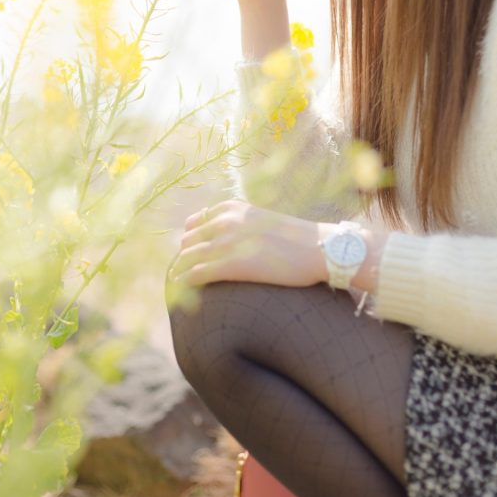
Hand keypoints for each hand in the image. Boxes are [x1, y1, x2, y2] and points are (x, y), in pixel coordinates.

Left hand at [168, 199, 328, 288]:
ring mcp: (229, 242)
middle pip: (189, 240)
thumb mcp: (262, 220)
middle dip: (183, 255)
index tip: (189, 252)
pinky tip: (181, 288)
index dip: (190, 239)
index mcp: (233, 208)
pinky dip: (186, 280)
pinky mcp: (234, 265)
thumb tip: (227, 237)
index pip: (195, 222)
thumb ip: (241, 223)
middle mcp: (226, 221)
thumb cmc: (296, 239)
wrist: (320, 249)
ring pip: (188, 257)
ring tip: (176, 282)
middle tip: (181, 271)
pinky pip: (199, 273)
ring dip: (179, 269)